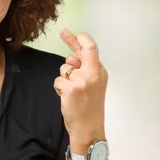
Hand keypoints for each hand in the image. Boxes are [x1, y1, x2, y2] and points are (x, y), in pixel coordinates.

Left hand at [54, 29, 107, 149]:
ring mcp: (83, 80)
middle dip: (71, 39)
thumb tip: (71, 58)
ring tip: (71, 93)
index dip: (83, 40)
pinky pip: (58, 80)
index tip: (77, 34)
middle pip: (82, 50)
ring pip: (65, 69)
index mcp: (100, 72)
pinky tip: (66, 98)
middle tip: (63, 31)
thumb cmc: (89, 108)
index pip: (93, 50)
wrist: (89, 128)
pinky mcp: (71, 88)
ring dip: (63, 78)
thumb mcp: (92, 86)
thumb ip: (83, 70)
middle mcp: (94, 74)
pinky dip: (59, 88)